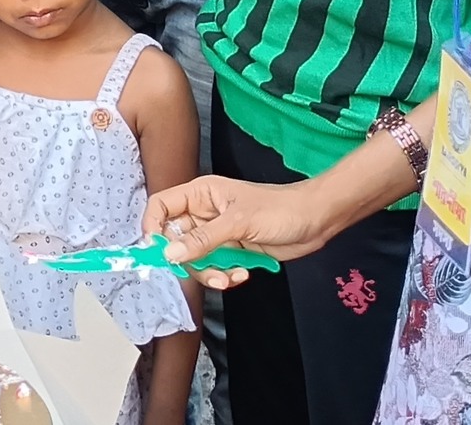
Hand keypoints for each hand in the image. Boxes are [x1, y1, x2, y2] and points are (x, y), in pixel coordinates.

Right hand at [142, 176, 339, 287]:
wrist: (315, 221)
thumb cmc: (280, 209)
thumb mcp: (238, 223)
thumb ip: (202, 239)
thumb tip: (170, 253)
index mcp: (201, 194)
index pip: (161, 207)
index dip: (154, 228)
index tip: (159, 251)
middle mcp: (205, 214)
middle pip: (175, 240)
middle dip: (188, 260)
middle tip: (204, 270)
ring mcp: (218, 234)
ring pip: (195, 260)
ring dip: (210, 273)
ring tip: (230, 276)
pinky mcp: (232, 251)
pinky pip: (215, 269)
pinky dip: (226, 276)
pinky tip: (243, 273)